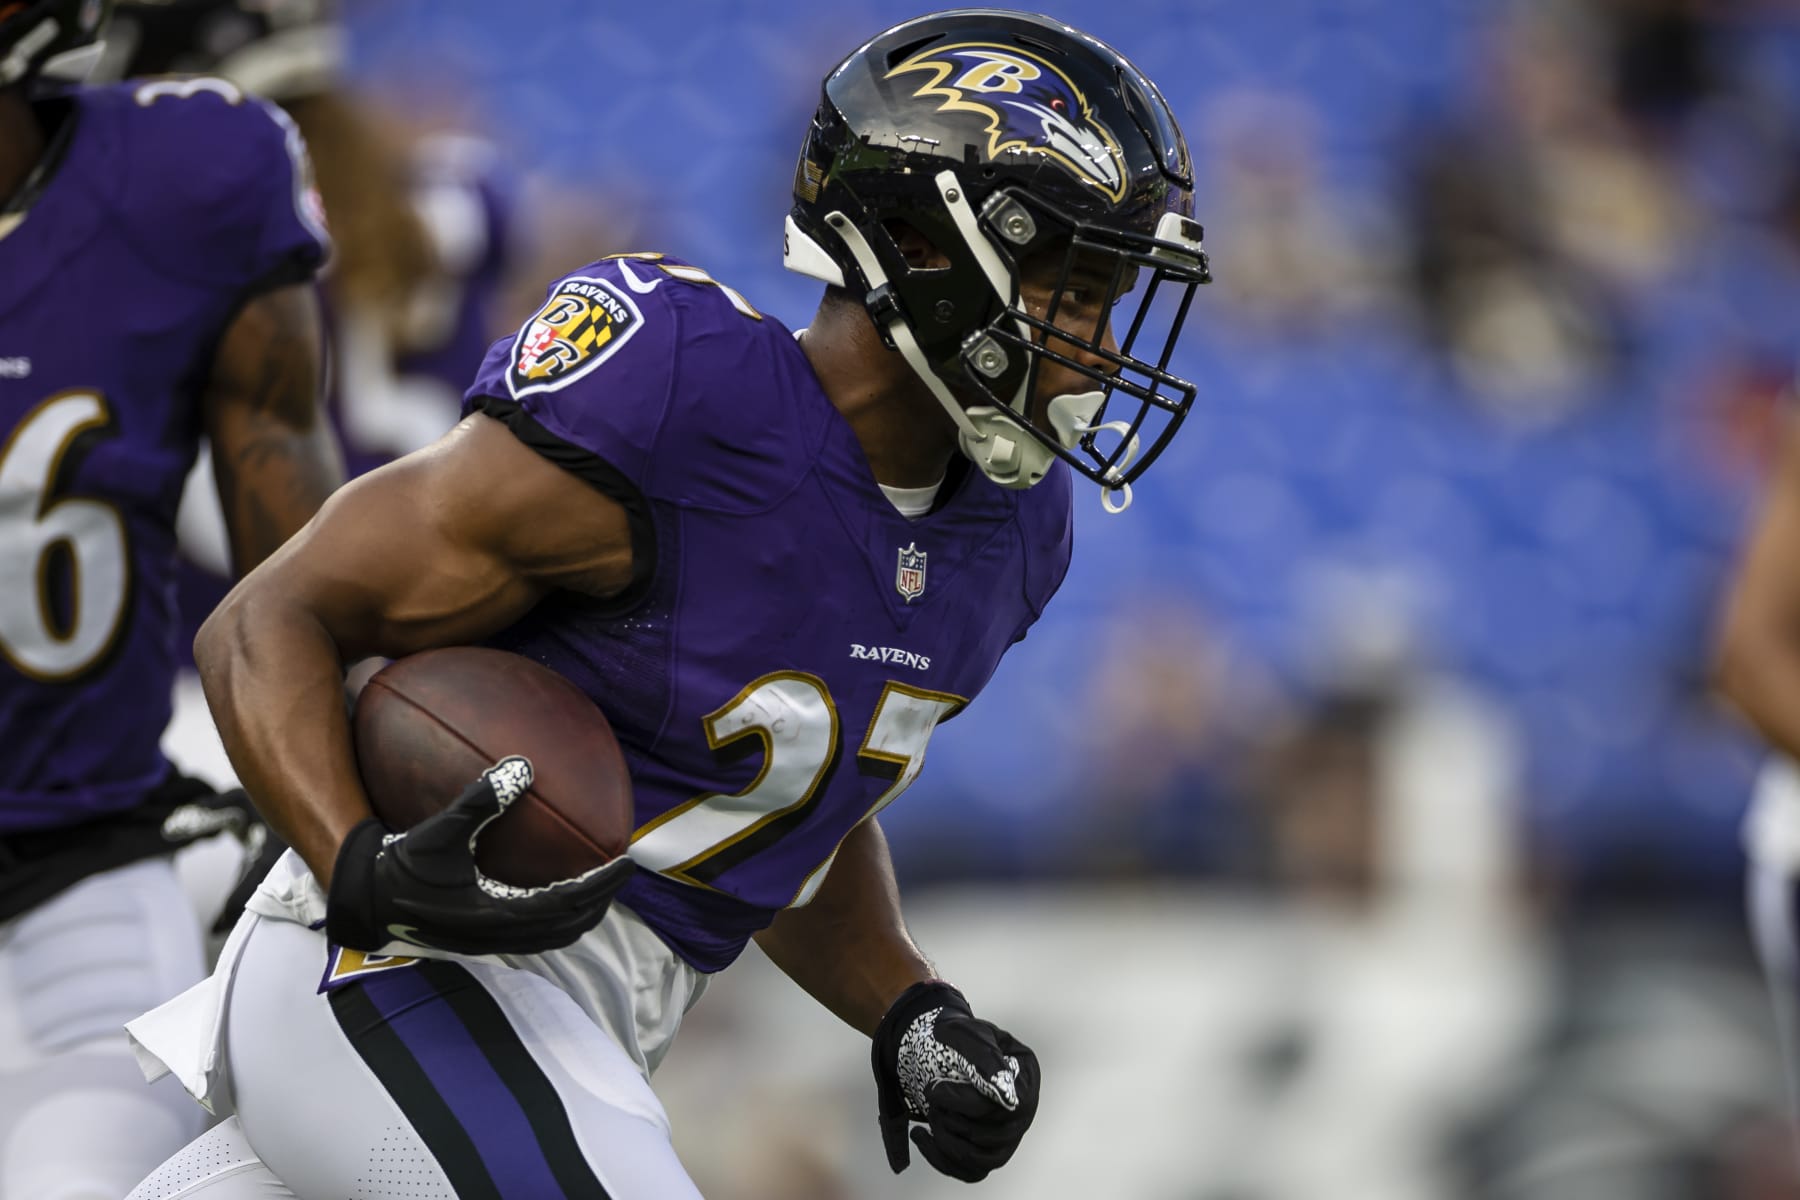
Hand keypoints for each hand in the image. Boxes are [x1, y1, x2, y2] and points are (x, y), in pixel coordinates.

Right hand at [325, 757, 634, 954]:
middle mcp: (499, 936)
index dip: (602, 885)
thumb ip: (480, 800)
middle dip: (601, 903)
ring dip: (580, 914)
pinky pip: (533, 935)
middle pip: (570, 928)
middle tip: (621, 873)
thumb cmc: (399, 867)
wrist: (363, 904)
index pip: (568, 903)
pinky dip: (555, 918)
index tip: (628, 862)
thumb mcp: (439, 832)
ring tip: (598, 887)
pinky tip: (552, 891)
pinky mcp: (480, 941)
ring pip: (553, 937)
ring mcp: (490, 944)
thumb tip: (521, 765)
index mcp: (497, 915)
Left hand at [870, 980, 1040, 1180]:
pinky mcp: (989, 1150)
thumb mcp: (966, 1034)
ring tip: (930, 1116)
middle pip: (995, 1136)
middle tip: (930, 1100)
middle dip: (953, 1121)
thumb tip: (1008, 1097)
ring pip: (984, 1159)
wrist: (938, 1046)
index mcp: (1025, 1075)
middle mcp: (1023, 1109)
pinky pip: (972, 1172)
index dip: (965, 1103)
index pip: (1004, 1106)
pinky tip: (922, 1136)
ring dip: (948, 1142)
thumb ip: (986, 1059)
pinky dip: (943, 1160)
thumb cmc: (954, 1037)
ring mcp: (1009, 1133)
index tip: (934, 1090)